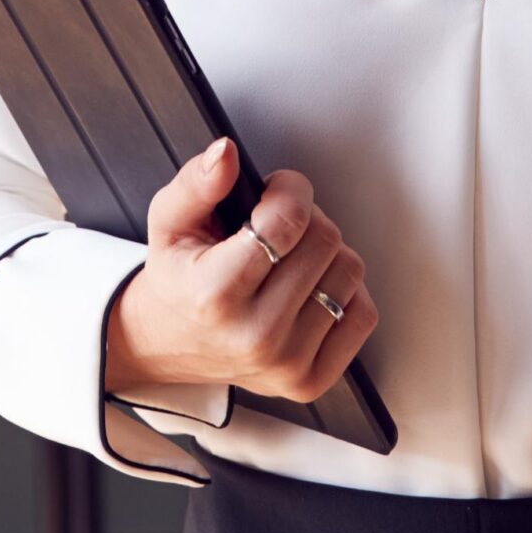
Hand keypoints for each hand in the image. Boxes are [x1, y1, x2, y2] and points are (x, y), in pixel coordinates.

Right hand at [102, 136, 379, 404]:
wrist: (172, 343)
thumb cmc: (178, 278)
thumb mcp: (169, 221)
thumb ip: (197, 182)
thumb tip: (226, 152)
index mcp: (215, 294)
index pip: (287, 222)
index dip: (289, 189)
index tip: (276, 187)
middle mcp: (254, 336)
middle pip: (325, 241)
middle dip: (305, 218)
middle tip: (277, 225)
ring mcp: (287, 363)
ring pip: (349, 272)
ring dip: (325, 254)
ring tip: (290, 258)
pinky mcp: (311, 380)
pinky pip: (362, 313)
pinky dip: (343, 291)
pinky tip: (307, 288)